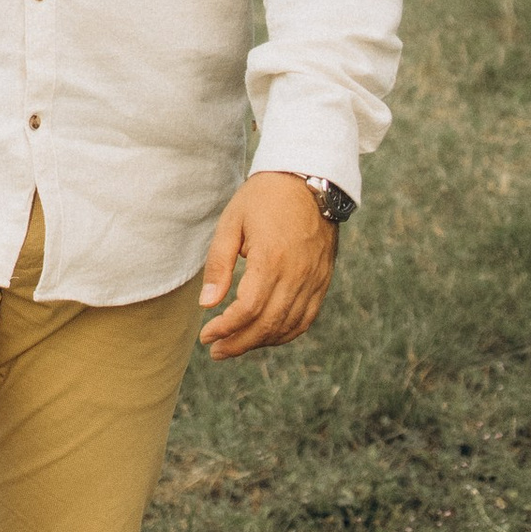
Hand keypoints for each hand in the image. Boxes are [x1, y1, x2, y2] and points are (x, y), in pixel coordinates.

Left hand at [198, 172, 338, 360]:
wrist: (309, 180)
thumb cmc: (263, 199)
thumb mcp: (231, 223)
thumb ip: (219, 265)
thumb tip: (207, 305)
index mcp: (272, 258)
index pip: (249, 309)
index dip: (226, 328)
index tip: (207, 336)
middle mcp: (297, 274)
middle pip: (268, 324)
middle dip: (239, 343)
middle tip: (216, 351)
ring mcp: (314, 280)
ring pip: (288, 326)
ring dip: (260, 342)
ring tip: (235, 346)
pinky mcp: (323, 281)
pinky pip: (306, 318)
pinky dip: (286, 334)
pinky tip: (266, 336)